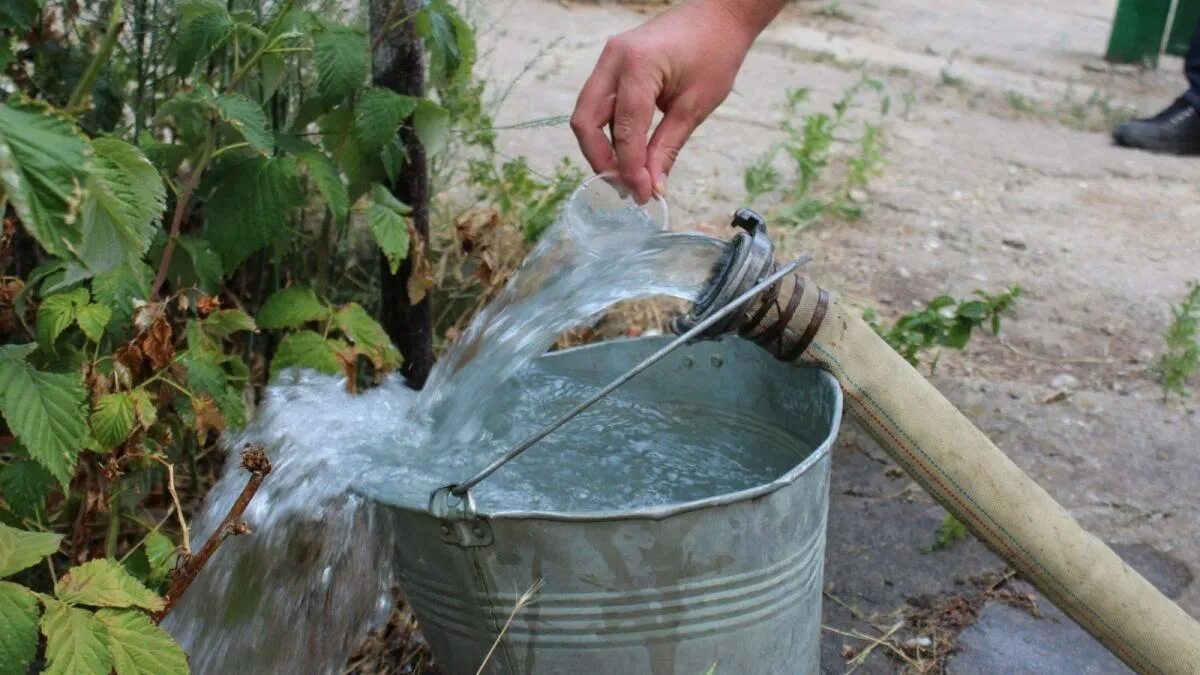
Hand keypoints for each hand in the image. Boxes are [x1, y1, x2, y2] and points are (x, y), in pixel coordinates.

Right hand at [570, 0, 780, 202]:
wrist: (718, 15)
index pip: (623, 129)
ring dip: (603, 149)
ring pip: (588, 115)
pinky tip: (629, 153)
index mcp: (638, 65)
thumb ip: (667, 147)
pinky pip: (600, 105)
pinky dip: (610, 132)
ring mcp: (608, 60)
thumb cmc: (715, 52)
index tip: (643, 195)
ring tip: (628, 176)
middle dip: (601, 160)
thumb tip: (652, 186)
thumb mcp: (695, 106)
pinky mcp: (612, 65)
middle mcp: (613, 59)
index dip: (629, 168)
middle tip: (625, 188)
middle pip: (586, 122)